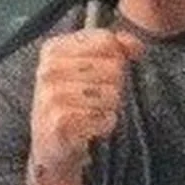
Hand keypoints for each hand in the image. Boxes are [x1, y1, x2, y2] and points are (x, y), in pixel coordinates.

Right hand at [29, 29, 143, 172]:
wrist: (50, 144)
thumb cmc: (73, 103)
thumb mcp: (88, 68)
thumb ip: (115, 49)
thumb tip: (136, 45)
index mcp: (53, 49)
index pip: (106, 40)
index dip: (118, 56)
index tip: (106, 72)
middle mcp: (48, 69)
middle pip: (114, 67)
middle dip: (114, 86)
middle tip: (95, 99)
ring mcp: (51, 95)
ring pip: (113, 94)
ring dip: (109, 108)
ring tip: (91, 114)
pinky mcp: (60, 120)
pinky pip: (106, 117)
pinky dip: (104, 125)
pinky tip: (89, 128)